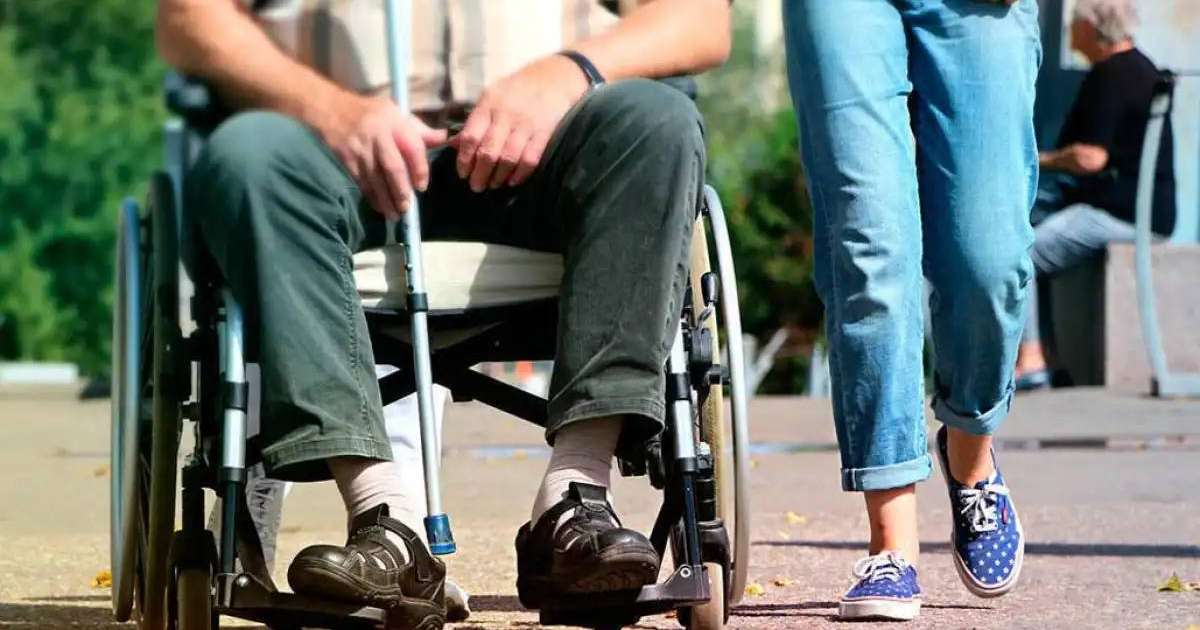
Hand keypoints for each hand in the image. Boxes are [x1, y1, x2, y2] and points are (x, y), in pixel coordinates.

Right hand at [318, 94, 447, 218]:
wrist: (330, 108)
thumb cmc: (371, 113)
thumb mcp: (396, 113)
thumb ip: (419, 130)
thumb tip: (444, 137)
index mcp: (395, 122)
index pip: (412, 147)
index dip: (419, 168)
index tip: (422, 186)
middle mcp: (378, 135)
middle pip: (393, 166)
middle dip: (401, 190)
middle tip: (407, 207)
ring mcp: (361, 148)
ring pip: (376, 179)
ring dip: (386, 199)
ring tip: (395, 215)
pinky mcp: (347, 158)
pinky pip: (361, 182)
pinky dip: (371, 197)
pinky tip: (380, 207)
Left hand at [451, 55, 589, 191]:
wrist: (555, 78)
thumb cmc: (517, 89)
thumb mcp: (492, 96)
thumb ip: (475, 120)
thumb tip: (454, 144)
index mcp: (489, 105)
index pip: (471, 137)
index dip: (464, 159)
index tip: (462, 173)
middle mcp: (506, 115)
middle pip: (488, 152)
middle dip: (479, 174)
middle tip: (476, 186)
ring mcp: (526, 125)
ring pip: (508, 158)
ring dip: (498, 177)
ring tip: (493, 185)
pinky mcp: (544, 133)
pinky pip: (530, 159)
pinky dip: (520, 174)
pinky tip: (512, 181)